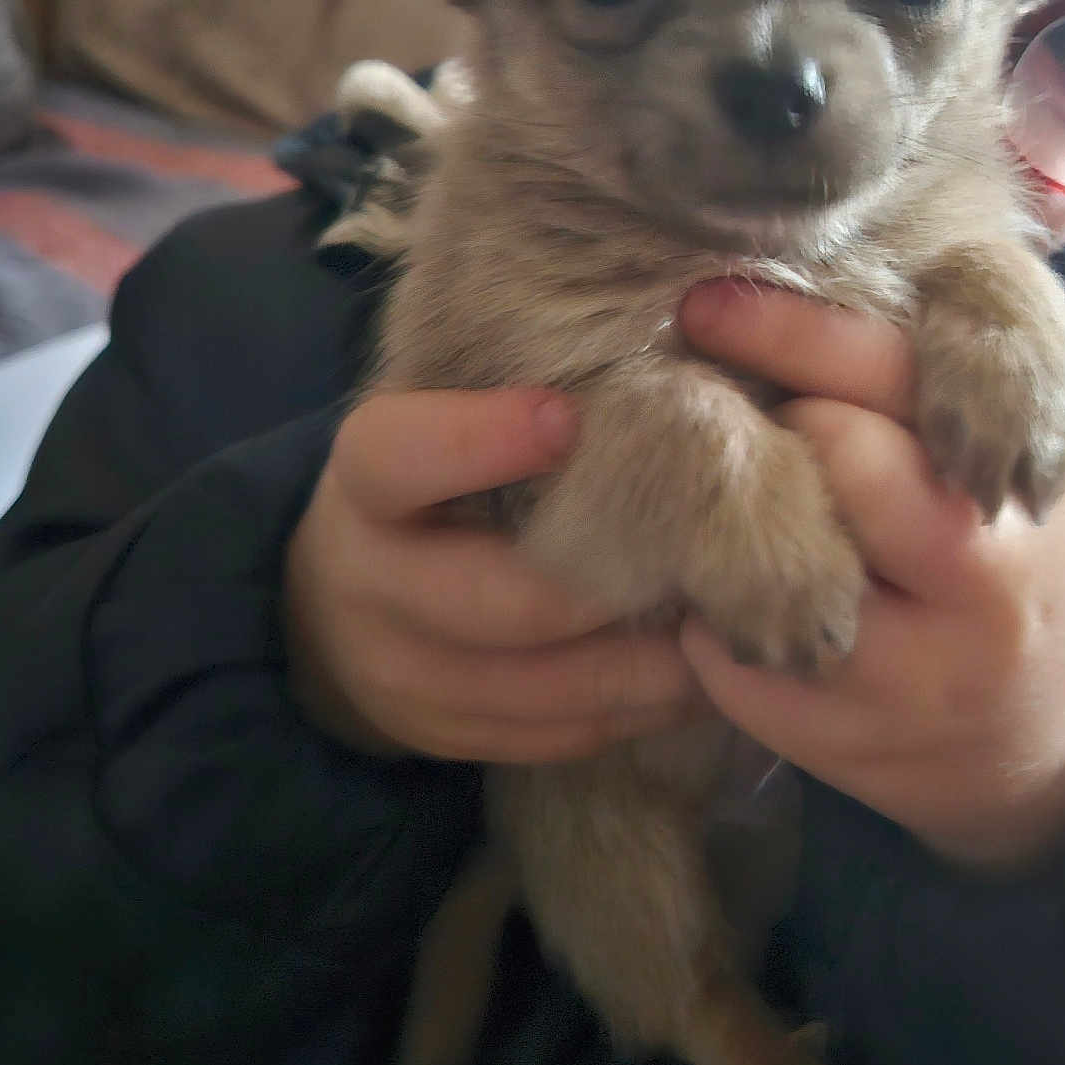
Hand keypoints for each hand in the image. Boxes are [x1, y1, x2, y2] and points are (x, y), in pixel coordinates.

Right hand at [284, 390, 700, 762]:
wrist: (338, 595)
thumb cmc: (436, 474)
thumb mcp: (439, 412)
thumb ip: (518, 386)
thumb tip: (667, 328)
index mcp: (367, 479)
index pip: (402, 456)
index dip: (481, 440)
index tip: (572, 416)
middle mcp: (369, 582)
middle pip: (500, 600)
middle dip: (614, 584)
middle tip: (712, 559)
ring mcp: (400, 673)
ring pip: (541, 687)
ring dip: (645, 665)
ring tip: (726, 627)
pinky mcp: (441, 735)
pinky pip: (551, 736)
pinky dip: (630, 711)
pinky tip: (692, 677)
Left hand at [678, 284, 1064, 870]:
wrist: (1054, 748)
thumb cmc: (1016, 560)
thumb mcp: (1021, 460)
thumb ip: (943, 375)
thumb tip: (811, 268)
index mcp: (1021, 487)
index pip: (894, 380)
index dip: (790, 330)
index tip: (706, 301)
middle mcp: (975, 581)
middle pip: (830, 456)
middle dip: (772, 420)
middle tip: (740, 406)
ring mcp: (902, 670)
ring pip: (762, 557)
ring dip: (727, 515)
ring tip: (742, 501)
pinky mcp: (830, 738)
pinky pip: (722, 644)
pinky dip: (710, 607)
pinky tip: (741, 591)